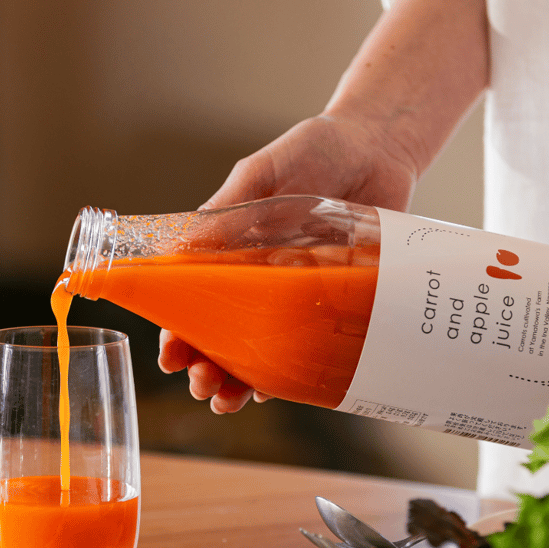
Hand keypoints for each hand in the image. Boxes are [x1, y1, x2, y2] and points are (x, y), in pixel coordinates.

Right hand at [158, 112, 421, 412]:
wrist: (379, 148)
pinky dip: (288, 373)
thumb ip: (228, 209)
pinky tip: (271, 390)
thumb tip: (182, 249)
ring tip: (226, 399)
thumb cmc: (315, 151)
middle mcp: (259, 278)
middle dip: (203, 365)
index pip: (193, 299)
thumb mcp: (263, 173)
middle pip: (222, 334)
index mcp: (231, 250)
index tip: (169, 354)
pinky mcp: (334, 299)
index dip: (176, 329)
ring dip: (238, 380)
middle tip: (200, 381)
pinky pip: (309, 345)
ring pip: (261, 350)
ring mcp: (296, 293)